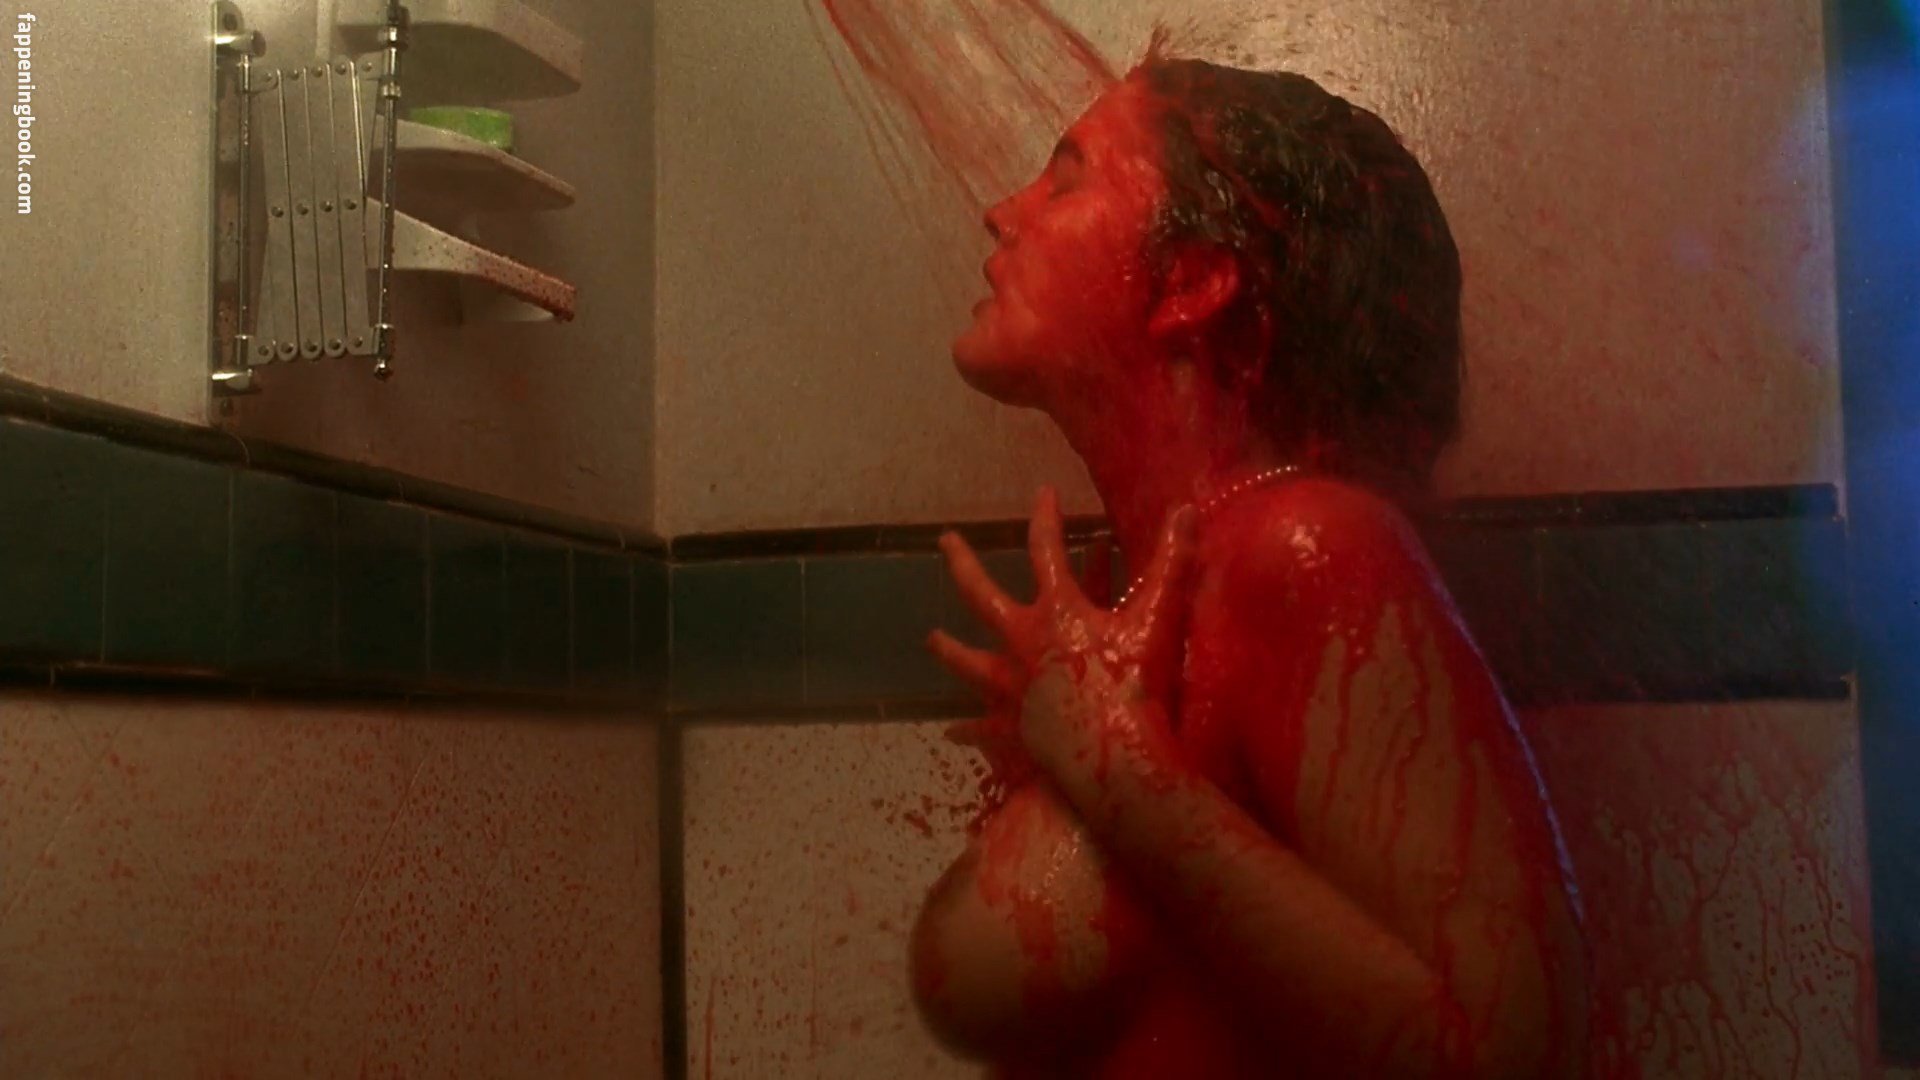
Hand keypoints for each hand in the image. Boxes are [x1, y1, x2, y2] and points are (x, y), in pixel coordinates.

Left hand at [928, 487, 1197, 770]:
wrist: (1115, 762)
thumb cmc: (1137, 686)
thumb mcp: (1159, 620)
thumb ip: (1173, 563)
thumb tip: (1188, 510)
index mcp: (1056, 612)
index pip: (1046, 551)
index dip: (1046, 519)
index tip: (1043, 494)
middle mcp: (1021, 642)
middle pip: (982, 596)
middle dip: (963, 564)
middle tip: (945, 541)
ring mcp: (1009, 687)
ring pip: (968, 661)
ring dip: (950, 649)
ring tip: (931, 640)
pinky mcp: (1010, 729)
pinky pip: (981, 728)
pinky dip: (967, 730)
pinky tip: (950, 734)